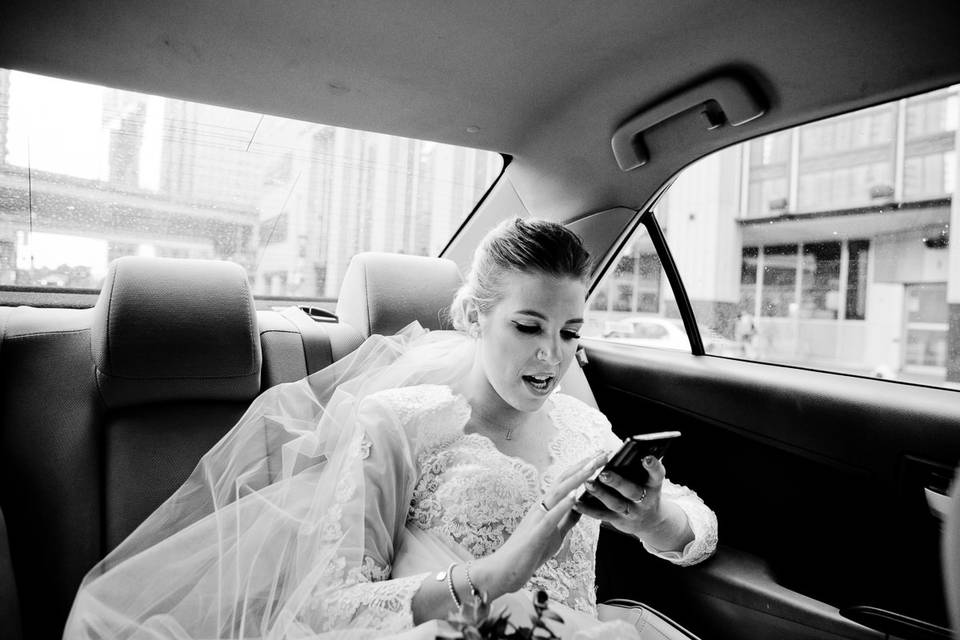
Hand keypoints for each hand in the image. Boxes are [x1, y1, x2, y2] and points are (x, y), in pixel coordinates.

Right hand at [472, 452, 607, 598]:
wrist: (505, 571)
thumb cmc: (528, 553)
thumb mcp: (555, 533)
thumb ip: (567, 518)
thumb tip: (581, 505)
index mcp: (545, 506)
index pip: (566, 481)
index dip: (583, 468)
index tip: (600, 457)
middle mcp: (540, 506)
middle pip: (564, 480)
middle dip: (585, 466)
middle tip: (604, 452)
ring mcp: (537, 518)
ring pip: (558, 492)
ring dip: (577, 478)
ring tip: (593, 466)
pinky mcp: (535, 533)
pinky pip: (550, 516)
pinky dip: (563, 504)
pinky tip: (575, 495)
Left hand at [573, 454, 667, 538]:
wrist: (650, 521)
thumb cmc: (645, 492)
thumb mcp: (649, 481)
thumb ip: (639, 468)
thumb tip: (625, 449)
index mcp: (653, 485)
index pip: (657, 474)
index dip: (653, 467)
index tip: (646, 458)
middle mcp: (644, 500)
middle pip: (631, 491)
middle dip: (618, 482)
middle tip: (604, 473)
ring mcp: (631, 512)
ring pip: (614, 503)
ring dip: (600, 494)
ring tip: (587, 483)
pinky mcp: (618, 521)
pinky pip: (601, 515)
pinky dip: (588, 509)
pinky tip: (576, 501)